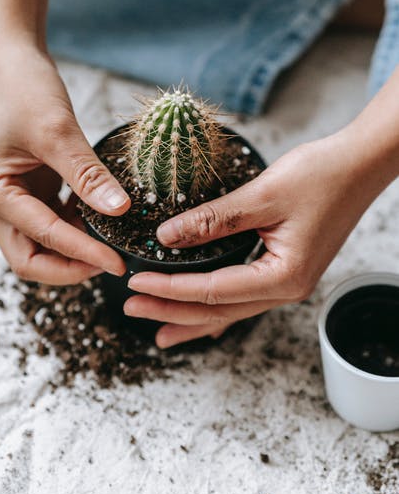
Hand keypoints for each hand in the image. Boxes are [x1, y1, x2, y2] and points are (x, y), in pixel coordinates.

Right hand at [0, 44, 129, 283]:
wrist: (10, 55)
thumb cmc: (22, 86)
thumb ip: (87, 174)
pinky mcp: (30, 185)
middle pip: (30, 257)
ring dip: (75, 247)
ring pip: (42, 242)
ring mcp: (13, 194)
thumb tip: (119, 210)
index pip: (42, 239)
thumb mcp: (57, 131)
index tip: (117, 263)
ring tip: (112, 241)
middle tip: (111, 262)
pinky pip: (53, 218)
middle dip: (69, 267)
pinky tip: (102, 216)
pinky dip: (76, 224)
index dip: (82, 254)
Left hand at [126, 131, 382, 347]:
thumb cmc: (321, 176)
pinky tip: (201, 318)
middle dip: (172, 310)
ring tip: (158, 329)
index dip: (170, 287)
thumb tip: (166, 237)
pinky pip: (243, 297)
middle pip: (219, 310)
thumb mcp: (262, 195)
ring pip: (230, 309)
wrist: (361, 164)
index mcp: (283, 276)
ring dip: (192, 316)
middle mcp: (287, 288)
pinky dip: (216, 306)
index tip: (135, 281)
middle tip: (132, 309)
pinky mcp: (285, 268)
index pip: (212, 290)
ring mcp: (288, 281)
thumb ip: (213, 219)